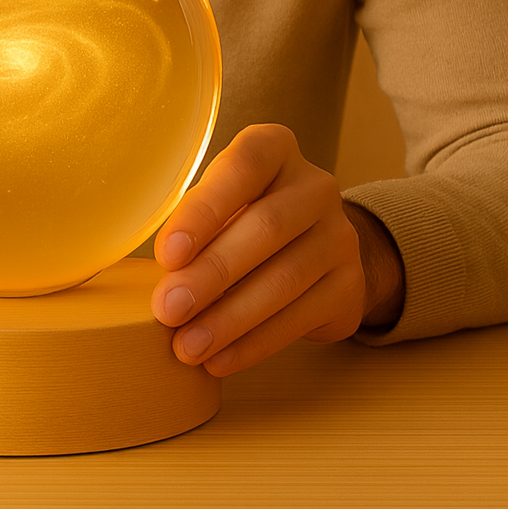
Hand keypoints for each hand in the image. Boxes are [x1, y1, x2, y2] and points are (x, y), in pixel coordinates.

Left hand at [150, 124, 401, 375]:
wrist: (317, 250)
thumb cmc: (243, 218)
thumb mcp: (220, 203)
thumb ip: (193, 224)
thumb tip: (157, 276)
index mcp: (275, 148)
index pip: (243, 167)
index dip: (204, 210)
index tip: (168, 255)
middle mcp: (315, 185)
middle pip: (266, 227)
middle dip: (211, 273)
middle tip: (167, 310)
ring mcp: (340, 235)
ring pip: (285, 278)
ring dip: (230, 318)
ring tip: (187, 346)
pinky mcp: (350, 285)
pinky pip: (301, 317)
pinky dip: (254, 343)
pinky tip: (220, 360)